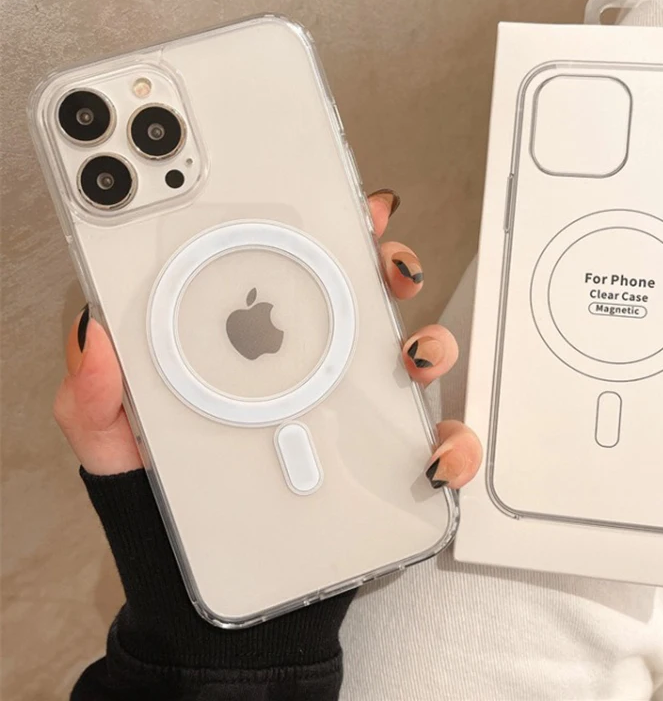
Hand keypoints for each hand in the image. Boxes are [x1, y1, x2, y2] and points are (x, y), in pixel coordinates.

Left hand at [54, 189, 481, 486]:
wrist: (191, 568)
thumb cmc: (157, 490)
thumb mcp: (110, 434)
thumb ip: (95, 391)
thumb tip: (97, 339)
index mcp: (254, 343)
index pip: (297, 274)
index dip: (333, 233)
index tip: (355, 212)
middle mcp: (310, 368)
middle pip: (369, 300)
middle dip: (394, 269)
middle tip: (390, 270)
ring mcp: (349, 414)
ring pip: (413, 363)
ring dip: (431, 347)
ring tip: (413, 357)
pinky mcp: (378, 468)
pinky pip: (430, 448)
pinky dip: (450, 444)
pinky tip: (434, 450)